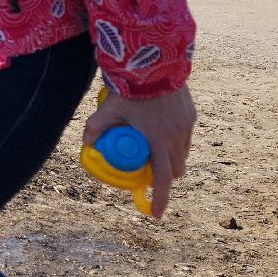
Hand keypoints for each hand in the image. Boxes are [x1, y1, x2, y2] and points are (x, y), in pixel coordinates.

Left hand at [83, 85, 195, 219]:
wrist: (157, 62)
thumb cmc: (132, 87)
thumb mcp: (109, 108)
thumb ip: (96, 127)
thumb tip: (86, 144)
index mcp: (158, 141)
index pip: (161, 179)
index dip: (159, 199)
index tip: (156, 215)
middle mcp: (177, 137)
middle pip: (176, 171)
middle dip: (165, 178)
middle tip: (149, 174)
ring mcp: (186, 127)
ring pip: (183, 155)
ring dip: (172, 160)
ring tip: (155, 153)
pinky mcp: (192, 116)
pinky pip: (186, 138)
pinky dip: (177, 143)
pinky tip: (163, 133)